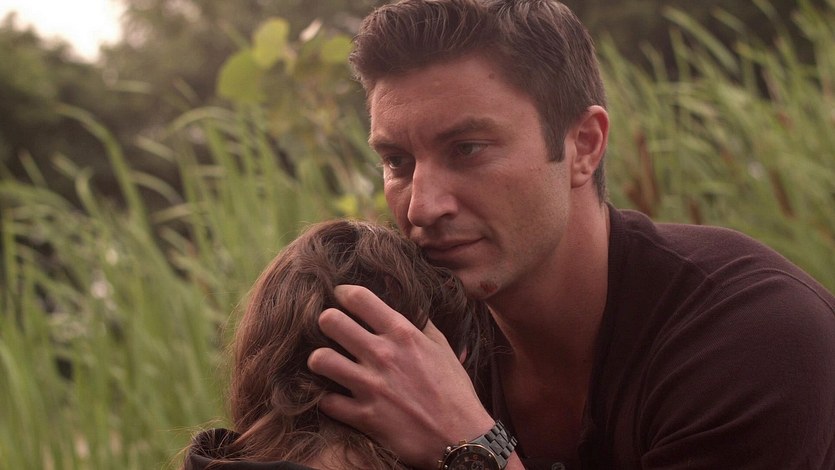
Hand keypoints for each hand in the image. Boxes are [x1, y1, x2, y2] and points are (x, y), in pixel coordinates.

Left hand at [308, 284, 495, 468]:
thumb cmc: (454, 391)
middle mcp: (383, 355)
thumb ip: (419, 321)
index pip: (359, 297)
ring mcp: (371, 386)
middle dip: (326, 322)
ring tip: (326, 362)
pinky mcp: (364, 416)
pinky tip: (335, 396)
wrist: (462, 437)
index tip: (340, 298)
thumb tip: (402, 298)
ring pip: (320, 359)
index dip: (343, 293)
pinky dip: (327, 399)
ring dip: (320, 360)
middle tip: (331, 330)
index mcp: (403, 334)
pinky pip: (326, 401)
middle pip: (331, 322)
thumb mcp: (442, 347)